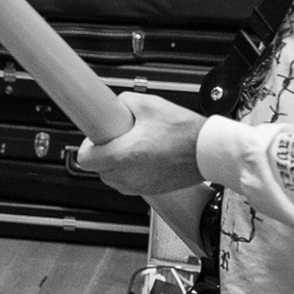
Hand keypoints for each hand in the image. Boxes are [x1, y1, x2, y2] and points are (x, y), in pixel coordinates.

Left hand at [74, 93, 206, 195]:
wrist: (209, 151)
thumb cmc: (185, 132)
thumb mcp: (148, 104)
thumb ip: (123, 102)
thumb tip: (114, 105)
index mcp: (123, 155)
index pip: (84, 159)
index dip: (87, 145)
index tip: (95, 138)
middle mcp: (128, 176)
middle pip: (97, 169)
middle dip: (103, 153)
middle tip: (116, 139)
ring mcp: (139, 186)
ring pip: (112, 178)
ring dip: (115, 164)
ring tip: (133, 147)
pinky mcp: (150, 191)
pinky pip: (129, 183)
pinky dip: (131, 172)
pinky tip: (144, 157)